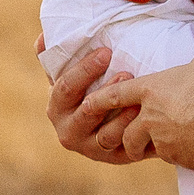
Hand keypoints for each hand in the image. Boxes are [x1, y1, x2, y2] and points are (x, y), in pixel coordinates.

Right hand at [48, 39, 149, 163]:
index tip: (106, 52)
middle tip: (127, 73)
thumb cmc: (88, 88)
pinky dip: (136, 133)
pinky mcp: (114, 158)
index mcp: (57, 107)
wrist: (110, 119)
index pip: (65, 88)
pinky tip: (148, 117)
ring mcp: (91, 148)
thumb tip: (44, 36)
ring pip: (107, 135)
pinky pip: (126, 148)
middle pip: (87, 112)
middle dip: (106, 92)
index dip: (85, 70)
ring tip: (140, 97)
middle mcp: (69, 131)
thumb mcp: (71, 73)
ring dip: (124, 116)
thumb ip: (57, 55)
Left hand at [82, 24, 193, 168]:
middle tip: (125, 138)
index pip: (116, 94)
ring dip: (138, 149)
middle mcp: (148, 116)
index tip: (86, 105)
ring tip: (143, 151)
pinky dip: (170, 155)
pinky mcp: (172, 156)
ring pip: (138, 147)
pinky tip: (181, 152)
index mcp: (150, 89)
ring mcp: (158, 138)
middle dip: (120, 134)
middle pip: (124, 129)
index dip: (100, 99)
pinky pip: (165, 157)